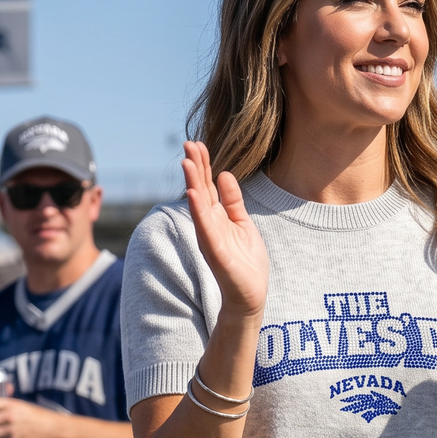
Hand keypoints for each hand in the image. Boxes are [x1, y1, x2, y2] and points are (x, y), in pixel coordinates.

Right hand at [181, 141, 268, 319]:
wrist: (250, 295)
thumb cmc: (246, 262)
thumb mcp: (243, 224)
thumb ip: (233, 201)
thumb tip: (224, 174)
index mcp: (217, 217)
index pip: (207, 186)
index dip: (203, 165)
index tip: (198, 143)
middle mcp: (210, 225)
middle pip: (200, 190)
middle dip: (195, 167)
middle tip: (188, 142)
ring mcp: (210, 238)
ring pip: (199, 206)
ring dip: (192, 183)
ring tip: (186, 161)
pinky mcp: (215, 252)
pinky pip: (205, 228)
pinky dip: (198, 211)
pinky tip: (193, 194)